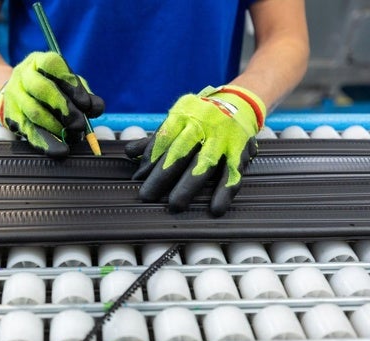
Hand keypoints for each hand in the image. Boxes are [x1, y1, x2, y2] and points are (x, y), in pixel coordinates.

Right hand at [0, 51, 103, 157]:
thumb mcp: (68, 84)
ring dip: (57, 127)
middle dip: (64, 108)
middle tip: (80, 125)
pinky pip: (29, 131)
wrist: (19, 94)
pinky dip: (46, 143)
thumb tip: (96, 108)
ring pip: (35, 112)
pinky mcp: (12, 117)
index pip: (53, 65)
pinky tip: (60, 150)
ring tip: (73, 136)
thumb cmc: (51, 87)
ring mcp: (14, 96)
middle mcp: (23, 76)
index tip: (86, 104)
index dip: (71, 85)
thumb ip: (84, 94)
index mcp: (39, 61)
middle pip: (42, 89)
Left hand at [125, 85, 265, 215]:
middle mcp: (202, 125)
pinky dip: (224, 192)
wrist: (240, 101)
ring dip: (189, 185)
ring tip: (175, 205)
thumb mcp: (178, 119)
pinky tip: (215, 209)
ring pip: (204, 163)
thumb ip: (156, 139)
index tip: (137, 178)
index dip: (150, 159)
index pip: (163, 138)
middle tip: (147, 196)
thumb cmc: (200, 117)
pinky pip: (232, 173)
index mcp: (183, 116)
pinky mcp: (239, 151)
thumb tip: (129, 153)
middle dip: (162, 175)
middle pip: (180, 151)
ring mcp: (222, 138)